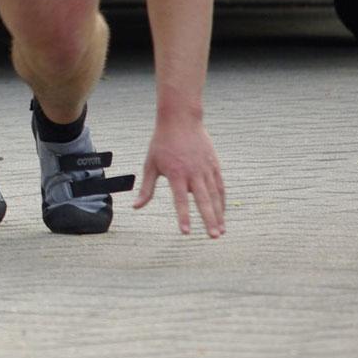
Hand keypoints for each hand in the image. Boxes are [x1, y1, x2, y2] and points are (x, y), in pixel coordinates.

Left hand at [131, 120, 225, 237]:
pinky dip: (222, 201)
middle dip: (209, 220)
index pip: (180, 200)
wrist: (181, 120)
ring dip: (219, 214)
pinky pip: (220, 186)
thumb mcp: (150, 164)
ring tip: (221, 231)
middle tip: (214, 237)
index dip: (183, 216)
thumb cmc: (162, 143)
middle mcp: (193, 173)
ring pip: (215, 196)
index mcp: (176, 174)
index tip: (186, 232)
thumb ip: (146, 188)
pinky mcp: (214, 165)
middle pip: (203, 201)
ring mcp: (206, 169)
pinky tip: (222, 214)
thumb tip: (135, 207)